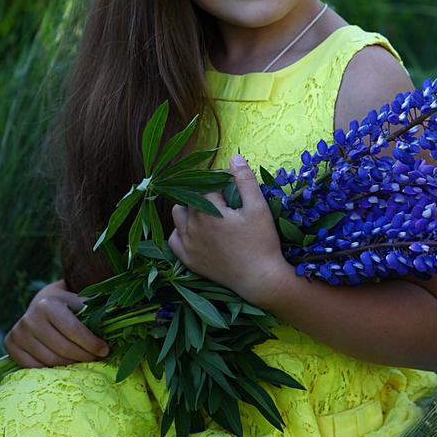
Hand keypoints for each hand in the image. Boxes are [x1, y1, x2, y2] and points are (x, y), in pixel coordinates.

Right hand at [4, 279, 109, 368]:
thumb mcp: (80, 300)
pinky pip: (36, 368)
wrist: (42, 303)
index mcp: (48, 304)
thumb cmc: (69, 304)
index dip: (92, 343)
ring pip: (50, 361)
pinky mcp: (11, 346)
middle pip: (62, 349)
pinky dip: (53, 370)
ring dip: (72, 365)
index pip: (73, 330)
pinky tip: (66, 365)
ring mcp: (18, 333)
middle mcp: (29, 318)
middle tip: (97, 359)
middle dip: (84, 356)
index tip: (106, 350)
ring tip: (84, 362)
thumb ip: (97, 309)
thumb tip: (125, 316)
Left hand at [168, 154, 290, 306]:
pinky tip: (196, 230)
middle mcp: (192, 225)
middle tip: (226, 197)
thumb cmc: (262, 242)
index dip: (222, 179)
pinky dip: (182, 231)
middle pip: (191, 196)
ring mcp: (188, 244)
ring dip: (190, 208)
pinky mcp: (188, 260)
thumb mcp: (259, 207)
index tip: (234, 183)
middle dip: (206, 191)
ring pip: (178, 214)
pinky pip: (174, 238)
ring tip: (210, 212)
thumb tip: (234, 157)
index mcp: (208, 210)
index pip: (208, 182)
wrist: (260, 279)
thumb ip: (245, 180)